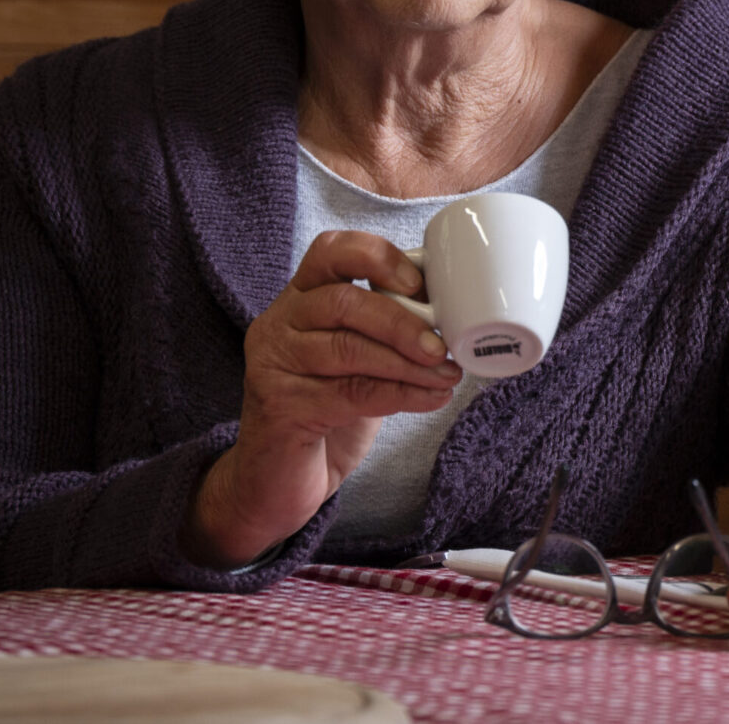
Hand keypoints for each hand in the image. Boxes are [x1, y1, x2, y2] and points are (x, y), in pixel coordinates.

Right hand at [183, 231, 460, 567]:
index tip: (419, 282)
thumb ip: (388, 327)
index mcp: (301, 296)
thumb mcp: (360, 356)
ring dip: (408, 363)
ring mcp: (273, 363)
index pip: (330, 251)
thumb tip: (455, 311)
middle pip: (343, 302)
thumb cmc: (330, 405)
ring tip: (446, 375)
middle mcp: (279, 322)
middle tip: (442, 346)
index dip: (377, 257)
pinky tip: (430, 398)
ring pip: (348, 349)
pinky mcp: (279, 406)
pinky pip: (349, 393)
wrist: (280, 478)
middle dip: (402, 322)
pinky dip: (400, 394)